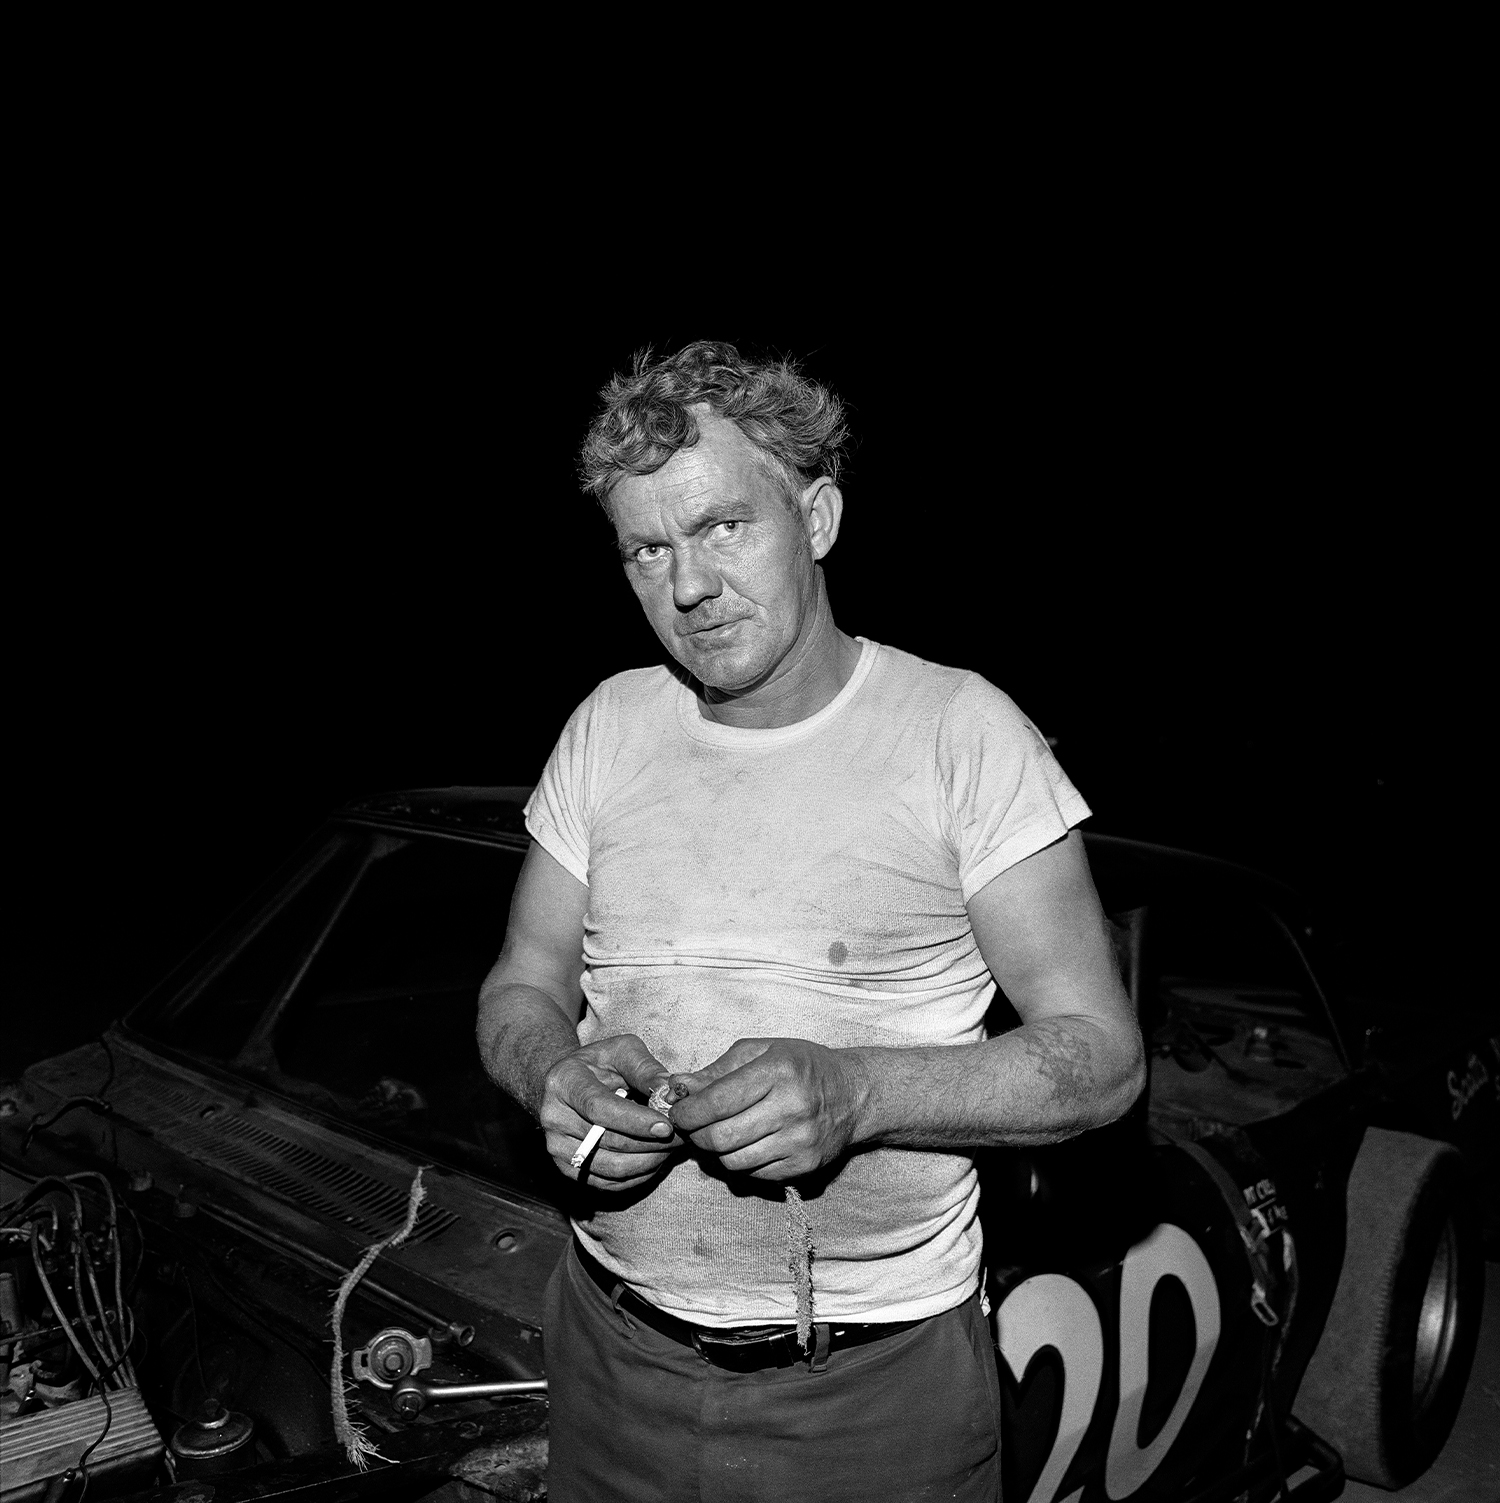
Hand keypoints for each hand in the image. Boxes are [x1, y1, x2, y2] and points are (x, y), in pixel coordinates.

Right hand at [540, 1034, 677, 1189]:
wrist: (571, 1084)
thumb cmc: (601, 1063)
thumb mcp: (622, 1051)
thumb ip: (645, 1069)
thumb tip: (670, 1092)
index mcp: (564, 1082)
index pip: (600, 1108)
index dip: (635, 1120)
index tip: (667, 1126)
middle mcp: (554, 1117)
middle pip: (608, 1141)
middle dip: (652, 1143)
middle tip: (683, 1136)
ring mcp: (557, 1147)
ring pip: (611, 1167)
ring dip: (650, 1161)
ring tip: (674, 1147)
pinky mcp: (569, 1169)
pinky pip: (609, 1182)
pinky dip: (638, 1175)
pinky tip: (657, 1158)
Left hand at [668, 1038, 867, 1180]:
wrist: (853, 1094)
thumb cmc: (800, 1066)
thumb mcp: (760, 1051)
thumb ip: (716, 1070)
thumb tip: (675, 1088)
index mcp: (778, 1071)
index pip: (716, 1101)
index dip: (687, 1112)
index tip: (678, 1112)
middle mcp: (791, 1107)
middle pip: (720, 1137)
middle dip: (695, 1135)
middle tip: (691, 1128)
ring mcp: (800, 1141)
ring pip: (733, 1162)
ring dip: (714, 1153)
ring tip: (714, 1136)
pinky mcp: (805, 1166)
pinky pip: (754, 1175)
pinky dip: (739, 1163)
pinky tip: (742, 1146)